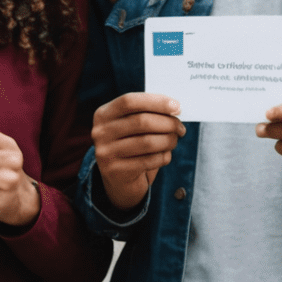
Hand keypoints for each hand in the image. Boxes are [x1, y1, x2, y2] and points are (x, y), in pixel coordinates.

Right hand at [91, 93, 184, 212]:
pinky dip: (164, 156)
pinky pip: (149, 161)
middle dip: (168, 123)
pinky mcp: (116, 171)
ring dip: (168, 140)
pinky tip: (166, 154)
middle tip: (180, 128)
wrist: (119, 179)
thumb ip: (147, 113)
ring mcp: (106, 153)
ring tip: (174, 140)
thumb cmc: (131, 144)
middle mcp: (100, 132)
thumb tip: (174, 109)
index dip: (155, 102)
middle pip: (141, 121)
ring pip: (147, 142)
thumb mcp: (131, 125)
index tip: (177, 107)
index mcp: (103, 114)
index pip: (129, 101)